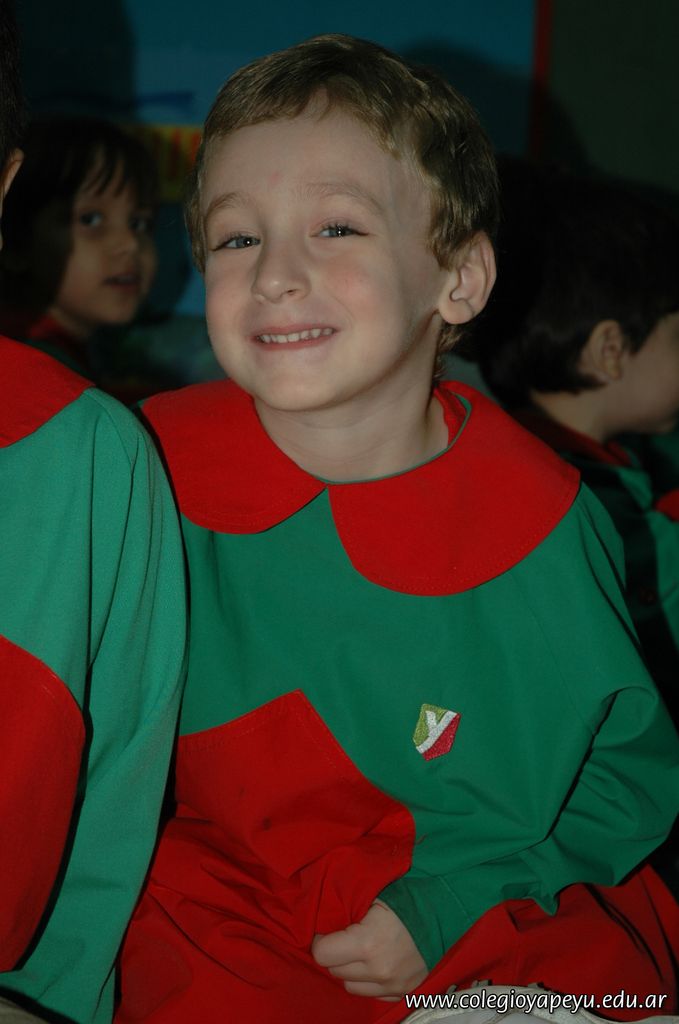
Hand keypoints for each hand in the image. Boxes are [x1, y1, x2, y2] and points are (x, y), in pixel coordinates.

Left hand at [311, 900, 427, 999]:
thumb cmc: (409, 897)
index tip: (326, 930)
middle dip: (334, 953)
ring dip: (350, 969)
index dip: (321, 940)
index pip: (323, 954)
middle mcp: (379, 971)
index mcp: (368, 943)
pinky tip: (375, 961)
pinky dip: (369, 980)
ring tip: (359, 950)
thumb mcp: (374, 895)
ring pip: (350, 986)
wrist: (448, 911)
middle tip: (343, 936)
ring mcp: (393, 985)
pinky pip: (372, 994)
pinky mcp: (405, 992)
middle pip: (335, 971)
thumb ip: (347, 908)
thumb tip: (322, 915)